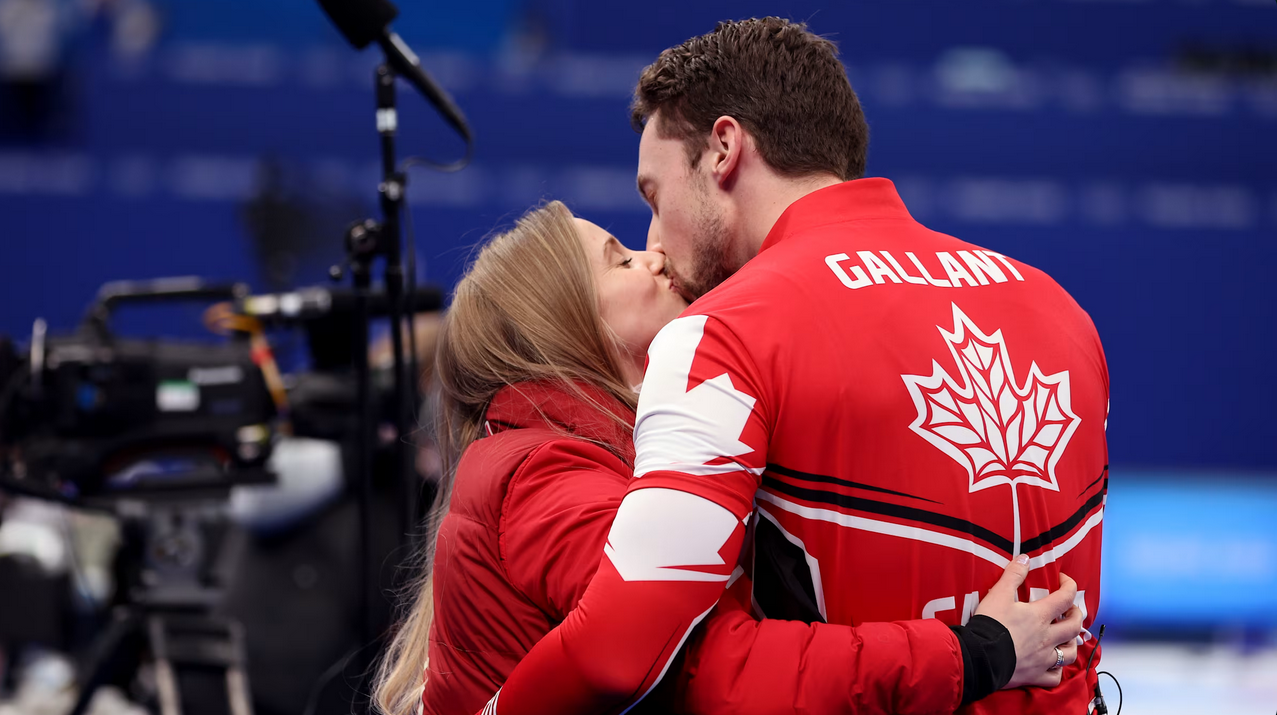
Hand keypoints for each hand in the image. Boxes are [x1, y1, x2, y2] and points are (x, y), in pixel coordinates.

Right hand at [974, 554, 1083, 689]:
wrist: (980, 657)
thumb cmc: (990, 625)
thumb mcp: (998, 594)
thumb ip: (1013, 575)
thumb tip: (1025, 558)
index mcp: (1040, 616)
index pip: (1065, 597)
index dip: (1069, 586)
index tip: (1064, 580)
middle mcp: (1047, 638)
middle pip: (1074, 626)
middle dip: (1076, 615)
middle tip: (1070, 610)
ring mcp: (1043, 658)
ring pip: (1069, 653)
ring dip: (1071, 643)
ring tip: (1065, 638)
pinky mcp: (1035, 675)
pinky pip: (1054, 677)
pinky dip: (1056, 670)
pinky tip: (1052, 665)